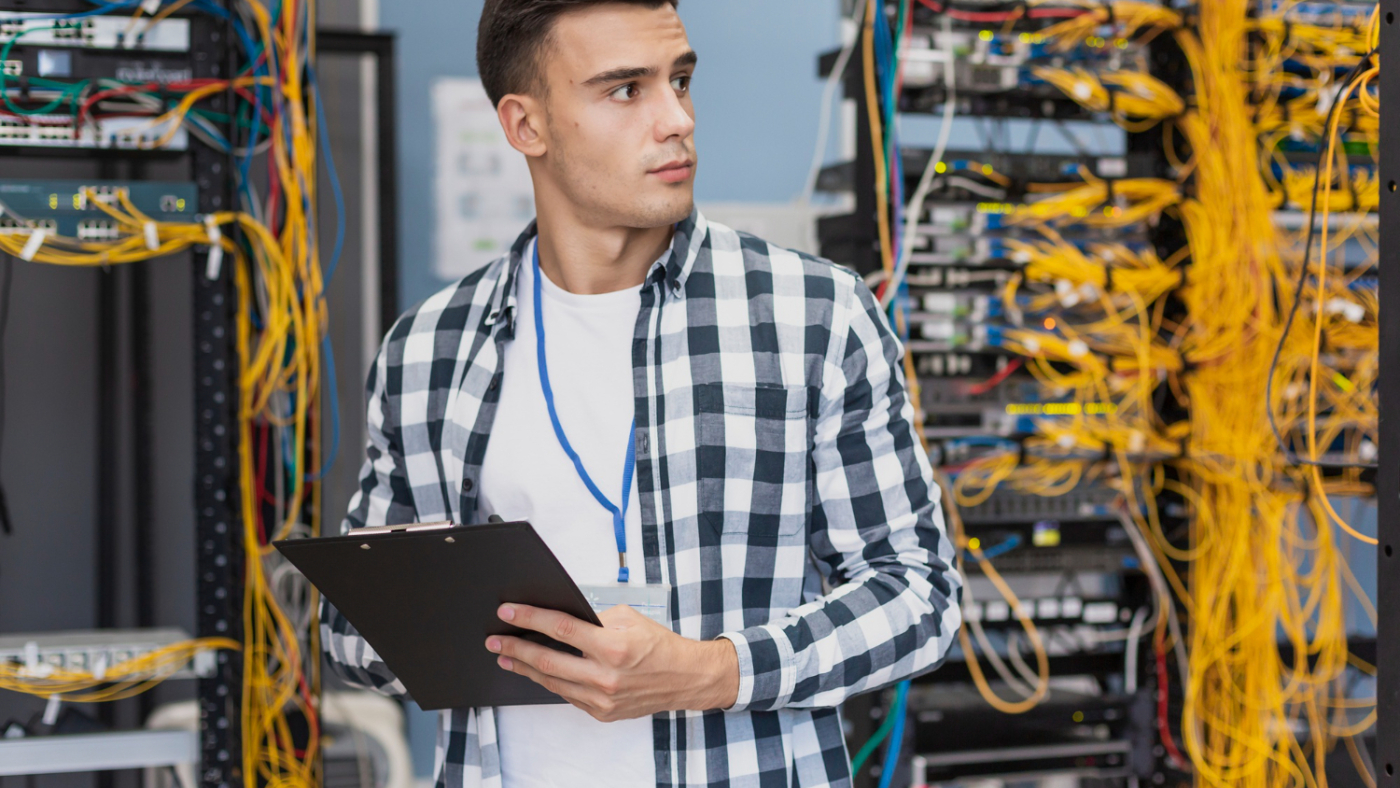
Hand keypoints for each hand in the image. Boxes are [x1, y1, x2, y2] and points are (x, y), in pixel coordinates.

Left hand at [485, 603, 738, 721]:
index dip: (530, 619)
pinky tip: (535, 671)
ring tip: (506, 656)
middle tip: (494, 640)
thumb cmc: (658, 644)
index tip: (508, 612)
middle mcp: (605, 676)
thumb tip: (559, 619)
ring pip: (551, 682)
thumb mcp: (628, 618)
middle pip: (547, 660)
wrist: (684, 678)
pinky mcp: (601, 712)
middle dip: (516, 648)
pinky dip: (548, 681)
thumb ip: (593, 619)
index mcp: (613, 646)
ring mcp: (602, 699)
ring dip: (525, 668)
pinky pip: (566, 695)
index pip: (560, 629)